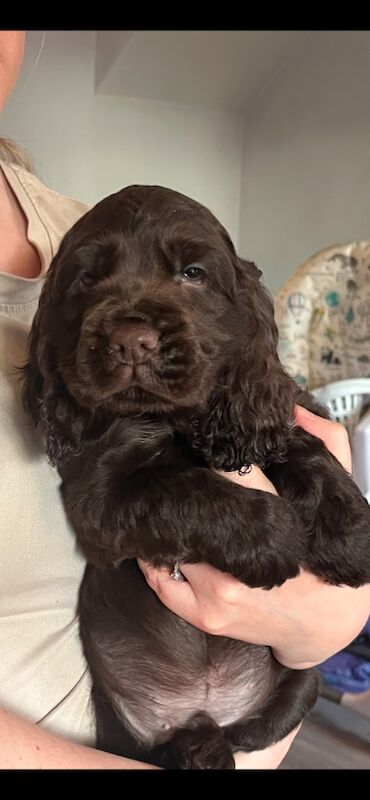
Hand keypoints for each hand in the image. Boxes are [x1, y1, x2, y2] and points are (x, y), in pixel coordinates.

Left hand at [138, 408, 368, 666]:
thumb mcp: (339, 492)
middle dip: (183, 485)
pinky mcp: (206, 616)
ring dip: (170, 520)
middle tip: (174, 466)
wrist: (330, 625)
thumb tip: (293, 410)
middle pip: (191, 507)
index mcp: (278, 523)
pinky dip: (155, 557)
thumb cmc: (330, 555)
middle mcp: (242, 561)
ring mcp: (219, 592)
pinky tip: (164, 539)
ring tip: (169, 502)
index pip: (230, 473)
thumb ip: (326, 443)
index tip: (198, 440)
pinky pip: (160, 580)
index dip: (212, 453)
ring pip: (170, 541)